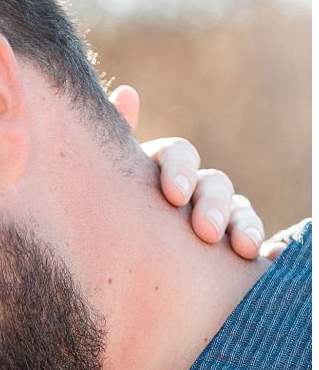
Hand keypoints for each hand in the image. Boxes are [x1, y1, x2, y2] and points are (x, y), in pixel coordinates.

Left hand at [110, 85, 266, 260]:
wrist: (118, 275)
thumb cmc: (108, 228)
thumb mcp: (105, 190)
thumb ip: (116, 146)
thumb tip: (127, 93)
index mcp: (161, 172)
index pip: (177, 156)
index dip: (179, 169)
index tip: (175, 195)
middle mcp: (194, 191)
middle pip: (213, 183)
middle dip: (213, 204)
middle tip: (206, 231)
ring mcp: (217, 220)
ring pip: (238, 212)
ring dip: (244, 225)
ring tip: (244, 247)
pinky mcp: (231, 251)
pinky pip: (253, 245)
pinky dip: (264, 246)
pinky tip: (265, 254)